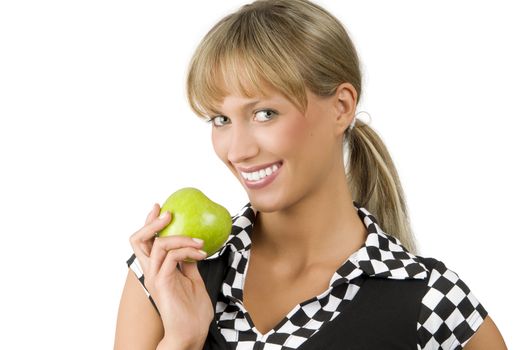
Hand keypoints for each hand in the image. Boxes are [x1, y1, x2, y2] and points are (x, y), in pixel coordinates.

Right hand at [129, 203, 213, 347]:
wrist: (191, 333)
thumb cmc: (192, 311)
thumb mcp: (193, 280)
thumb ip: (188, 264)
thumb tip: (193, 248)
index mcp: (157, 270)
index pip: (147, 242)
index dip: (150, 223)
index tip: (161, 208)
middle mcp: (151, 271)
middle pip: (138, 240)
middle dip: (151, 222)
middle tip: (168, 213)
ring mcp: (155, 277)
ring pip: (158, 245)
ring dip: (181, 237)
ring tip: (199, 241)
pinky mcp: (162, 283)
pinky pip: (171, 257)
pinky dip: (187, 251)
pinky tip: (201, 253)